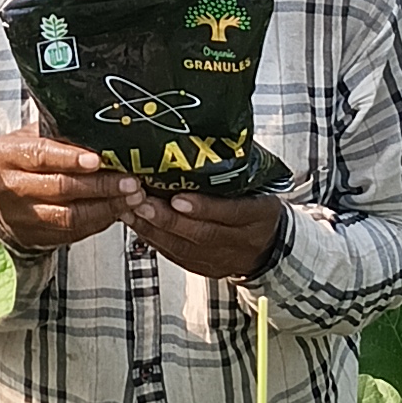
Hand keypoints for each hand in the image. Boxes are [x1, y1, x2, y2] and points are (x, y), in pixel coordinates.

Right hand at [0, 130, 126, 250]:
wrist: (2, 201)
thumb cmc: (24, 161)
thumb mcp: (31, 137)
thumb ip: (58, 132)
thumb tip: (100, 128)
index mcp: (5, 155)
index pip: (40, 155)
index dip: (70, 158)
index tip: (98, 159)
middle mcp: (10, 187)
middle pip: (59, 187)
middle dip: (100, 185)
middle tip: (129, 181)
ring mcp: (23, 217)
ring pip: (69, 215)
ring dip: (106, 207)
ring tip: (131, 197)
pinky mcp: (38, 237)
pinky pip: (74, 232)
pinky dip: (100, 221)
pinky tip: (118, 210)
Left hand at [114, 180, 284, 281]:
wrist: (269, 245)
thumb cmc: (257, 204)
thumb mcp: (259, 185)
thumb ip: (237, 167)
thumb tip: (210, 134)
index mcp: (260, 215)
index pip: (232, 213)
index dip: (204, 207)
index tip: (177, 198)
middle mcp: (242, 241)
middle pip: (204, 234)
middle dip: (169, 219)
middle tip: (142, 202)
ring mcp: (223, 259)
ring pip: (185, 248)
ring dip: (155, 230)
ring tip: (131, 210)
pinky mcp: (205, 268)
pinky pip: (176, 256)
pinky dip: (154, 239)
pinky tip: (137, 224)